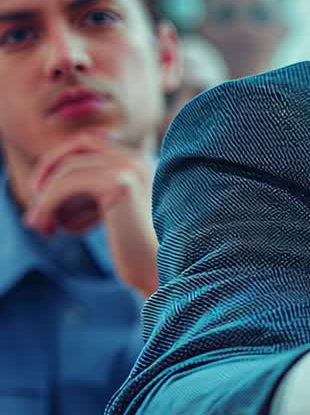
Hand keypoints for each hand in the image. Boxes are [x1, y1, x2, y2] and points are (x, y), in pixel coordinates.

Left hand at [24, 131, 158, 295]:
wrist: (168, 271)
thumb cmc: (141, 253)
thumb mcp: (117, 216)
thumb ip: (97, 196)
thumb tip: (53, 189)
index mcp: (142, 164)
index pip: (93, 143)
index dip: (62, 162)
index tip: (44, 193)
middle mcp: (139, 160)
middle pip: (80, 144)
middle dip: (50, 168)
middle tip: (36, 200)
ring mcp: (131, 168)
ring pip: (69, 167)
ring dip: (45, 196)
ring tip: (38, 223)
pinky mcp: (121, 184)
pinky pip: (68, 183)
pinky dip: (47, 203)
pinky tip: (46, 226)